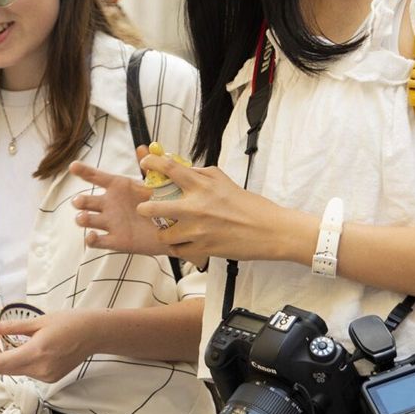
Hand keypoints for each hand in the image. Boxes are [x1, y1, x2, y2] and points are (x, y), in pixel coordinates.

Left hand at [0, 308, 97, 382]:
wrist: (94, 334)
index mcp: (36, 353)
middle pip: (5, 367)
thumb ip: (10, 327)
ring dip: (5, 357)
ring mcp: (46, 377)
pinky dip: (18, 361)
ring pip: (15, 370)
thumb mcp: (38, 321)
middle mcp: (40, 369)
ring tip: (6, 338)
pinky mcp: (51, 378)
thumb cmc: (69, 322)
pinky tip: (22, 348)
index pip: (0, 362)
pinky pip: (27, 372)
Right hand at [67, 149, 180, 255]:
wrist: (172, 229)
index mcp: (117, 188)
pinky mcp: (115, 240)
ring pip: (88, 220)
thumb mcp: (156, 183)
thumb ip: (149, 167)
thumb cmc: (160, 202)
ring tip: (83, 217)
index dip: (84, 171)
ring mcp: (110, 223)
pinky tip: (92, 236)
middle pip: (86, 201)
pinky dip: (91, 239)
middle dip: (80, 201)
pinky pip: (97, 241)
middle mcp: (109, 204)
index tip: (73, 166)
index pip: (96, 177)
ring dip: (82, 218)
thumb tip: (143, 147)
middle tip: (80, 201)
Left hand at [75, 151, 308, 264]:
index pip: (169, 168)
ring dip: (163, 232)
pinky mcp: (202, 249)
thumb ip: (199, 174)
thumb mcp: (223, 180)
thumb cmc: (248, 204)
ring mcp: (197, 231)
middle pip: (153, 207)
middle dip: (144, 208)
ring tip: (169, 230)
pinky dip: (178, 247)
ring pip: (163, 235)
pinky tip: (184, 242)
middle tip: (145, 208)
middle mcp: (196, 207)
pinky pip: (177, 251)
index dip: (151, 162)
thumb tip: (177, 167)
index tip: (144, 163)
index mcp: (202, 186)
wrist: (270, 231)